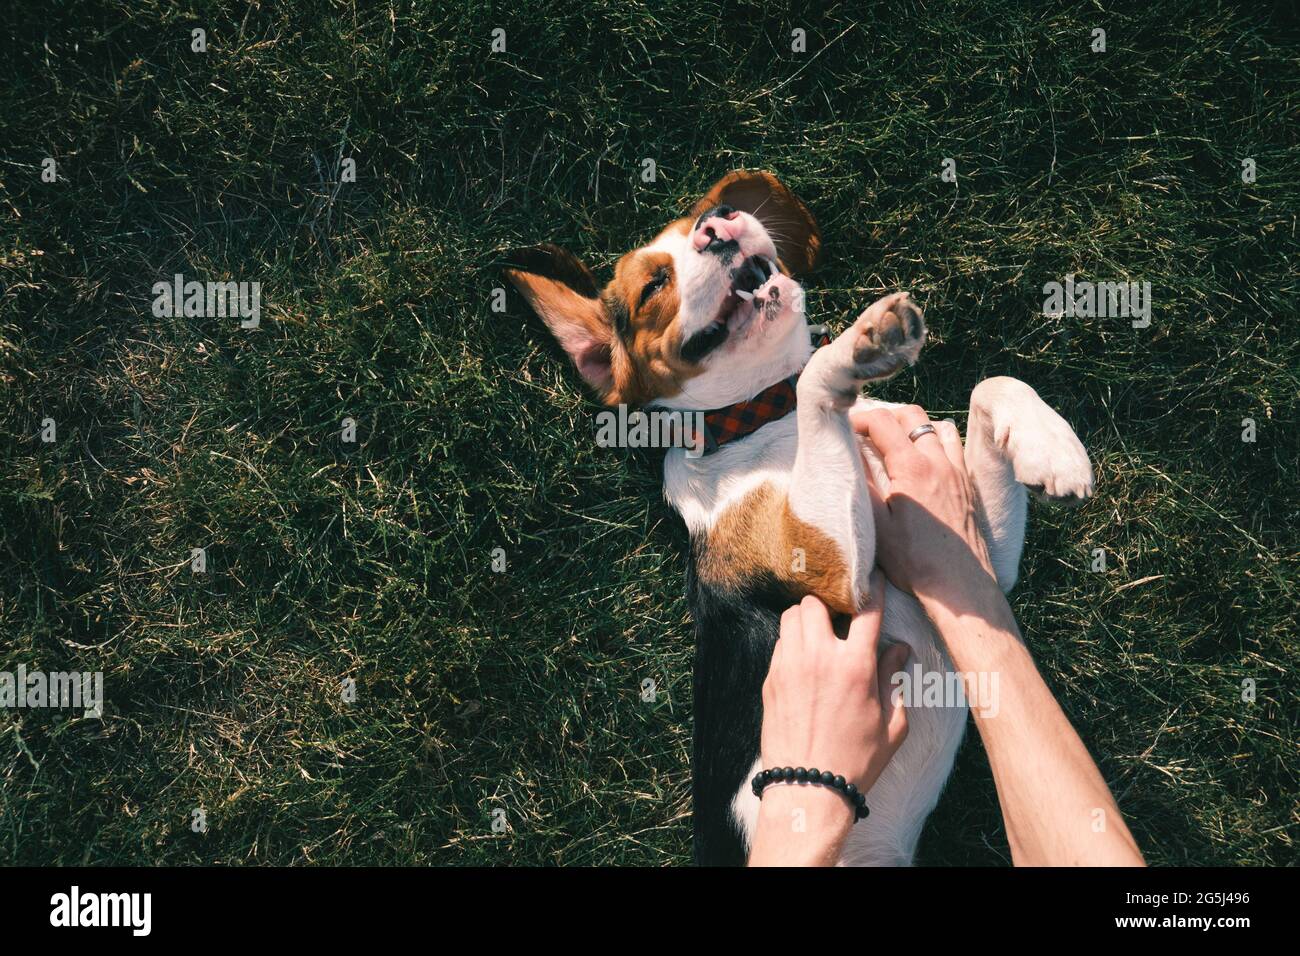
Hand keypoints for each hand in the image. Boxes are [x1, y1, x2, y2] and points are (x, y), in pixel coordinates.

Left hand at [760, 575, 909, 795]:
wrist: (807, 788)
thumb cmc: (856, 761)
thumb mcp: (892, 725)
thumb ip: (895, 680)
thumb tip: (899, 650)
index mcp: (856, 666)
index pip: (867, 611)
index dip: (874, 591)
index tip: (875, 581)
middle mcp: (820, 657)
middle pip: (816, 602)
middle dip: (828, 605)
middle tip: (838, 618)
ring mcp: (790, 666)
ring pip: (791, 617)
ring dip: (806, 619)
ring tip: (818, 635)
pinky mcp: (770, 679)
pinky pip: (779, 643)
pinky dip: (791, 642)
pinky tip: (802, 659)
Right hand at [851, 405, 996, 601]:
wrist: (958, 584)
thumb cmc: (915, 560)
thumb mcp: (877, 524)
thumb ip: (863, 483)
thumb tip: (850, 454)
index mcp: (912, 467)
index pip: (883, 422)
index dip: (859, 419)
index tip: (845, 429)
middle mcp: (939, 461)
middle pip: (911, 415)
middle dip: (885, 417)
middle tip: (866, 434)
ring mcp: (957, 471)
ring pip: (936, 427)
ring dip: (912, 427)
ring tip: (894, 444)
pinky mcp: (967, 484)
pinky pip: (953, 446)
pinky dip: (935, 442)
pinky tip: (922, 461)